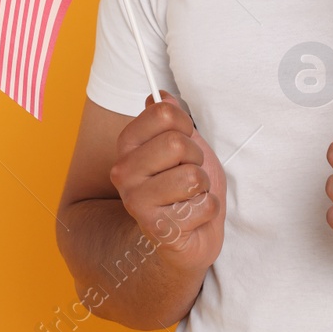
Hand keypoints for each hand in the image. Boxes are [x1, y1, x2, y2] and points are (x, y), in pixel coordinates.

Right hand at [109, 91, 225, 273]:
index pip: (163, 113)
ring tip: (191, 196)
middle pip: (177, 143)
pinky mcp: (158, 229)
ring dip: (203, 187)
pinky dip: (208, 210)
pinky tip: (193, 217)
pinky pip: (204, 206)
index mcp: (128, 145)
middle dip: (196, 159)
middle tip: (189, 173)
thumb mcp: (184, 145)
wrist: (190, 236)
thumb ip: (171, 120)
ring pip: (192, 177)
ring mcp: (137, 202)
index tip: (185, 140)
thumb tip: (161, 96)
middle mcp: (124, 172)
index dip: (185, 125)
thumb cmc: (185, 187)